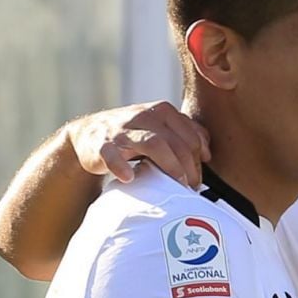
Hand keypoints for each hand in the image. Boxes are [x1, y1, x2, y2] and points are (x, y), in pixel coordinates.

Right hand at [67, 100, 210, 186]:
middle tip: (191, 187)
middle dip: (188, 167)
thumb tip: (207, 152)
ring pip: (154, 143)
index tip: (199, 178)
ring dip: (170, 166)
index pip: (190, 135)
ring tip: (176, 185)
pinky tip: (129, 178)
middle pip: (176, 141)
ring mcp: (122, 130)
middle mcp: (142, 115)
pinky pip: (112, 155)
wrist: (89, 135)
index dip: (198, 159)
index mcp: (161, 111)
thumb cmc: (133, 134)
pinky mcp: (102, 146)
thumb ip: (185, 133)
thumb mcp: (160, 128)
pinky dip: (120, 166)